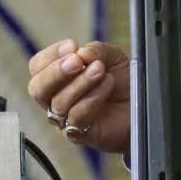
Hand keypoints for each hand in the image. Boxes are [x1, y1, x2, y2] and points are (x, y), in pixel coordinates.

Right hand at [27, 39, 129, 153]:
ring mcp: (66, 119)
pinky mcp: (81, 134)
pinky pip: (77, 117)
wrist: (143, 106)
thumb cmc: (123, 82)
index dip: (51, 55)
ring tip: (99, 70)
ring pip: (59, 103)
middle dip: (56, 72)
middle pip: (38, 88)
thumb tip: (81, 53)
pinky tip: (106, 86)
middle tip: (77, 61)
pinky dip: (92, 98)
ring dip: (80, 83)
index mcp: (58, 78)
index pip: (37, 67)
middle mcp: (57, 99)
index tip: (72, 45)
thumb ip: (95, 50)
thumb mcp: (111, 57)